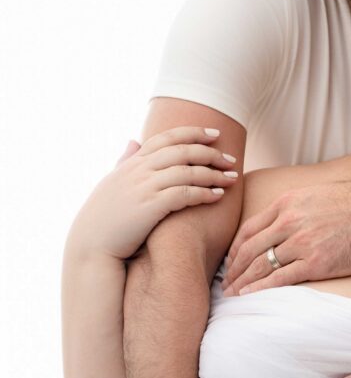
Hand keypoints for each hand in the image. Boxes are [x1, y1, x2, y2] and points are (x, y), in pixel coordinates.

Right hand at [70, 127, 238, 260]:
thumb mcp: (112, 182)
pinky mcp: (150, 207)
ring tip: (232, 178)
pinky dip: (204, 192)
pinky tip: (218, 196)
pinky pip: (184, 194)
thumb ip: (125, 160)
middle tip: (231, 159)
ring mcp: (144, 187)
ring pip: (187, 171)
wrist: (91, 245)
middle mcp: (139, 171)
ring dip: (213, 173)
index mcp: (132, 163)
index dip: (193, 133)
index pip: (166, 137)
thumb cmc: (104, 217)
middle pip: (182, 151)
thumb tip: (133, 141)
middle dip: (210, 153)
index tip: (215, 134)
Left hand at [220, 173, 350, 295]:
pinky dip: (260, 288)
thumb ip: (296, 208)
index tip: (230, 263)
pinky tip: (248, 296)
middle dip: (233, 270)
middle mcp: (289, 222)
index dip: (235, 249)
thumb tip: (285, 223)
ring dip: (242, 282)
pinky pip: (280, 278)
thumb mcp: (317, 195)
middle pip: (249, 249)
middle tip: (224, 284)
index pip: (249, 229)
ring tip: (231, 295)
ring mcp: (301, 242)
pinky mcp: (316, 262)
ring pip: (260, 265)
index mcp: (287, 203)